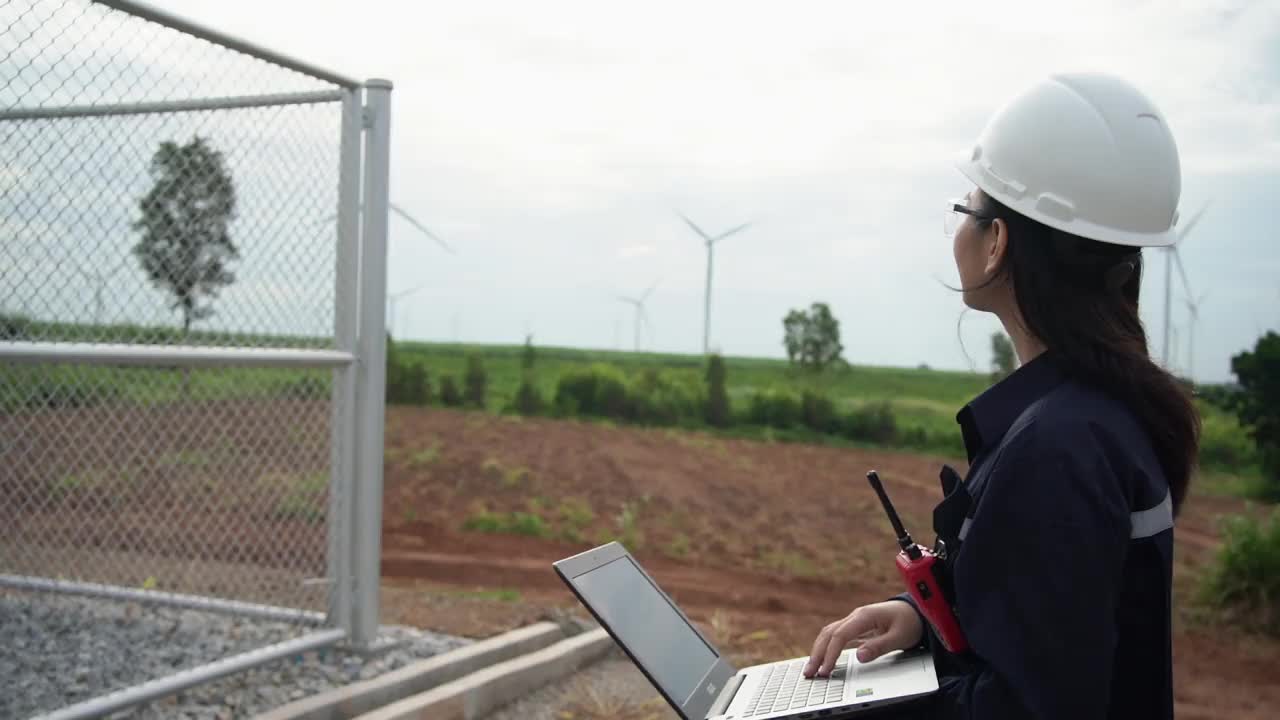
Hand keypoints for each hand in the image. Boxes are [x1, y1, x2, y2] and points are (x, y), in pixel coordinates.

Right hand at [803, 601, 923, 677]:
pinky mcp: (856, 627)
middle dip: (817, 653)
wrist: (915, 611)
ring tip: (811, 668)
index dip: (830, 654)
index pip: (840, 635)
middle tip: (809, 672)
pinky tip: (822, 659)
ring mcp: (854, 621)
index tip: (825, 670)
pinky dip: (827, 647)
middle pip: (829, 633)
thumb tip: (859, 657)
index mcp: (864, 616)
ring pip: (829, 633)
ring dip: (819, 650)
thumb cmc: (909, 623)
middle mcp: (856, 616)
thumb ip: (879, 647)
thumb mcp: (899, 637)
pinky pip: (836, 636)